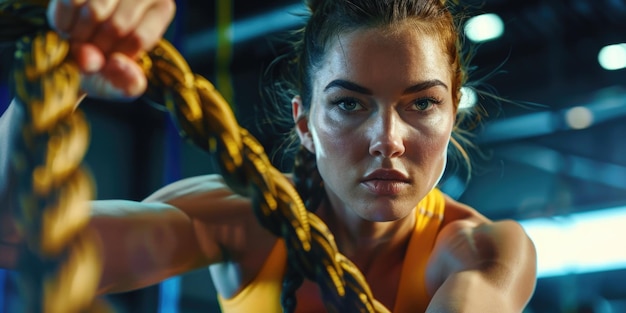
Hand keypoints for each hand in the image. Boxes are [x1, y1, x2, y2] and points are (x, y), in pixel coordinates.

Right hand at [46, 0, 175, 98]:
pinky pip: (70, 3)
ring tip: (79, 42)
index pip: (138, 37)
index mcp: (161, 8)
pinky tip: (66, 29)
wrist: (71, 51)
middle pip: (117, 25)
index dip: (116, 56)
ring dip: (79, 36)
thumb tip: (117, 64)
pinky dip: (63, 23)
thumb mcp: (118, 84)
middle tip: (89, 54)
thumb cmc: (103, 66)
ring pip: (94, 12)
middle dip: (96, 48)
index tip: (108, 62)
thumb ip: (126, 84)